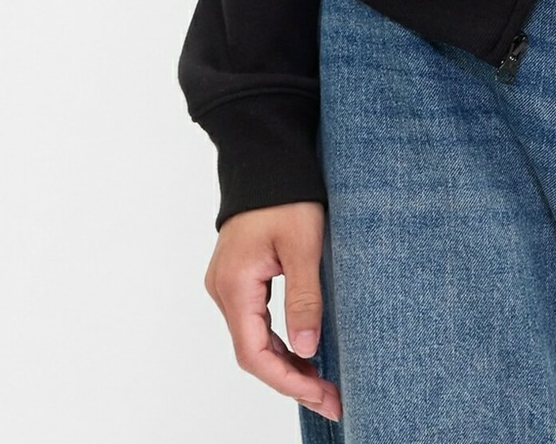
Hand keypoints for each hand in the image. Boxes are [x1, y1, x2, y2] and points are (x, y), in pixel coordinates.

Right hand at [203, 200, 341, 422]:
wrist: (268, 157)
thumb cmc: (287, 194)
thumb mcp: (304, 245)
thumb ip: (304, 299)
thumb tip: (306, 350)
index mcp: (235, 285)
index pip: (255, 353)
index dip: (288, 381)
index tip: (322, 395)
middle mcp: (224, 289)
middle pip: (253, 352)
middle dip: (291, 379)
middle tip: (331, 398)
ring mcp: (228, 284)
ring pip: (254, 339)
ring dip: (286, 363)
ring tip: (323, 382)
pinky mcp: (240, 277)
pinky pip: (255, 321)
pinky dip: (278, 341)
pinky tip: (304, 352)